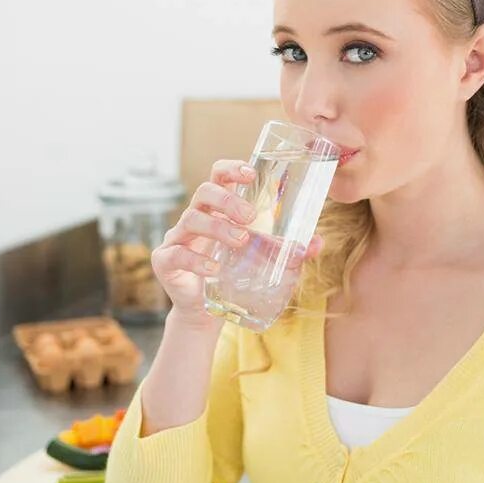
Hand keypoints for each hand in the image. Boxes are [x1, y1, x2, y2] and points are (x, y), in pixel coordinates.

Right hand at [151, 159, 323, 328]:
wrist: (205, 313)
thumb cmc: (233, 275)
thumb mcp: (261, 260)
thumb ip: (288, 249)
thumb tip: (318, 242)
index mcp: (216, 210)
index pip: (218, 176)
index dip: (231, 169)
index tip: (251, 174)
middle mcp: (195, 218)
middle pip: (204, 192)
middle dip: (228, 199)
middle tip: (250, 217)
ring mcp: (177, 238)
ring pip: (191, 219)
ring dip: (218, 227)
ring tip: (241, 241)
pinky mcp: (166, 261)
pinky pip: (176, 253)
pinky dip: (196, 259)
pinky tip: (214, 268)